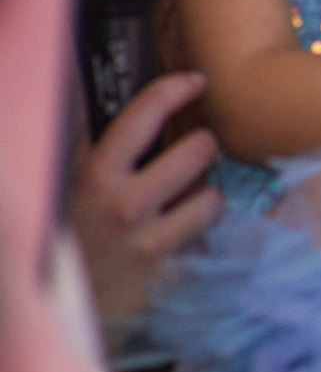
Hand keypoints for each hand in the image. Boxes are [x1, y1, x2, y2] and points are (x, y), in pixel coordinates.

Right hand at [70, 74, 219, 324]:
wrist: (56, 289)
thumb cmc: (73, 222)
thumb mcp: (73, 176)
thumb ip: (96, 137)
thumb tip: (116, 92)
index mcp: (95, 174)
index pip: (142, 116)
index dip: (173, 90)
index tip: (195, 81)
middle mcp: (122, 205)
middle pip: (196, 151)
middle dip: (201, 145)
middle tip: (194, 149)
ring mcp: (146, 239)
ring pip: (212, 195)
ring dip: (207, 189)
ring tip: (189, 191)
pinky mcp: (164, 266)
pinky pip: (206, 228)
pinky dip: (203, 219)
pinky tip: (186, 219)